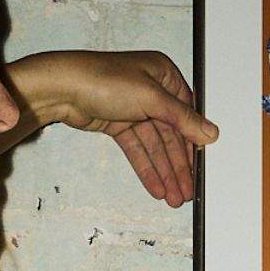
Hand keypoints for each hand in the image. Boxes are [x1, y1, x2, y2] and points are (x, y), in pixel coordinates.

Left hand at [6, 50, 218, 207]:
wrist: (61, 88)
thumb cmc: (101, 79)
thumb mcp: (151, 97)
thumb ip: (183, 118)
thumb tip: (209, 132)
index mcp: (164, 74)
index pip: (187, 114)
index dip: (193, 142)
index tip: (200, 166)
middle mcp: (151, 90)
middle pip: (171, 134)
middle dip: (178, 165)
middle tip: (186, 190)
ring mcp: (133, 107)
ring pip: (154, 145)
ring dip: (164, 171)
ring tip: (173, 195)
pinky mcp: (118, 123)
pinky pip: (137, 149)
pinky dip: (146, 167)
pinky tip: (156, 185)